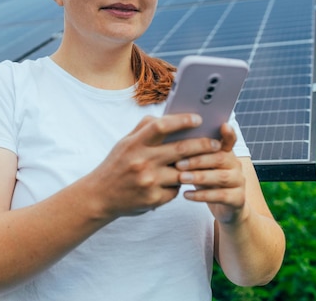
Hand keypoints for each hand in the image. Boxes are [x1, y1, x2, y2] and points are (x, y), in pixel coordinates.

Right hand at [85, 113, 220, 217]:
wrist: (99, 197)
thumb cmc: (116, 165)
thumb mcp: (125, 143)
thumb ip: (144, 129)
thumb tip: (167, 117)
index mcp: (135, 144)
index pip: (161, 126)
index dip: (181, 121)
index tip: (198, 119)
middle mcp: (142, 162)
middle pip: (180, 150)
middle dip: (203, 145)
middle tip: (215, 143)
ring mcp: (148, 182)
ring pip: (183, 172)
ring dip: (195, 167)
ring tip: (205, 163)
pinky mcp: (153, 199)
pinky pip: (176, 190)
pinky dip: (179, 185)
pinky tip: (177, 182)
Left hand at [175, 123, 247, 223]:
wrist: (225, 208)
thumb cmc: (206, 181)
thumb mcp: (200, 165)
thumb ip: (193, 152)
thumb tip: (170, 138)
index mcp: (227, 153)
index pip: (230, 140)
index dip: (228, 133)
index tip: (222, 125)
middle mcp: (236, 164)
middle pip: (220, 158)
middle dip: (198, 160)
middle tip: (178, 164)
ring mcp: (239, 182)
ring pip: (221, 177)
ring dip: (199, 177)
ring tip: (181, 178)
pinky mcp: (238, 199)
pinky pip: (221, 196)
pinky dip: (202, 195)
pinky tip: (186, 195)